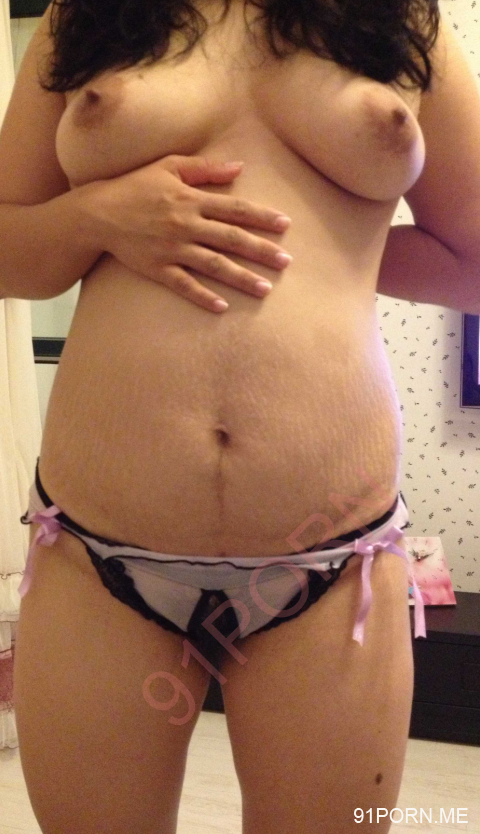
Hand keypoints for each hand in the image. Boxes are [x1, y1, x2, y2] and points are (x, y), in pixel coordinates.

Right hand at [87, 154, 291, 311]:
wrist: (97, 213)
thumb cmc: (135, 186)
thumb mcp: (169, 166)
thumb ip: (205, 168)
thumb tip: (240, 167)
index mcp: (191, 200)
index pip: (235, 209)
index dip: (262, 217)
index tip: (285, 226)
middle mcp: (186, 225)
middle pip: (232, 239)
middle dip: (262, 251)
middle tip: (286, 262)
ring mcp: (173, 249)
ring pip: (214, 265)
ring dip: (241, 278)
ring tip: (265, 289)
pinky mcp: (158, 268)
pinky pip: (184, 285)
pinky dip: (203, 296)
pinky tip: (222, 306)